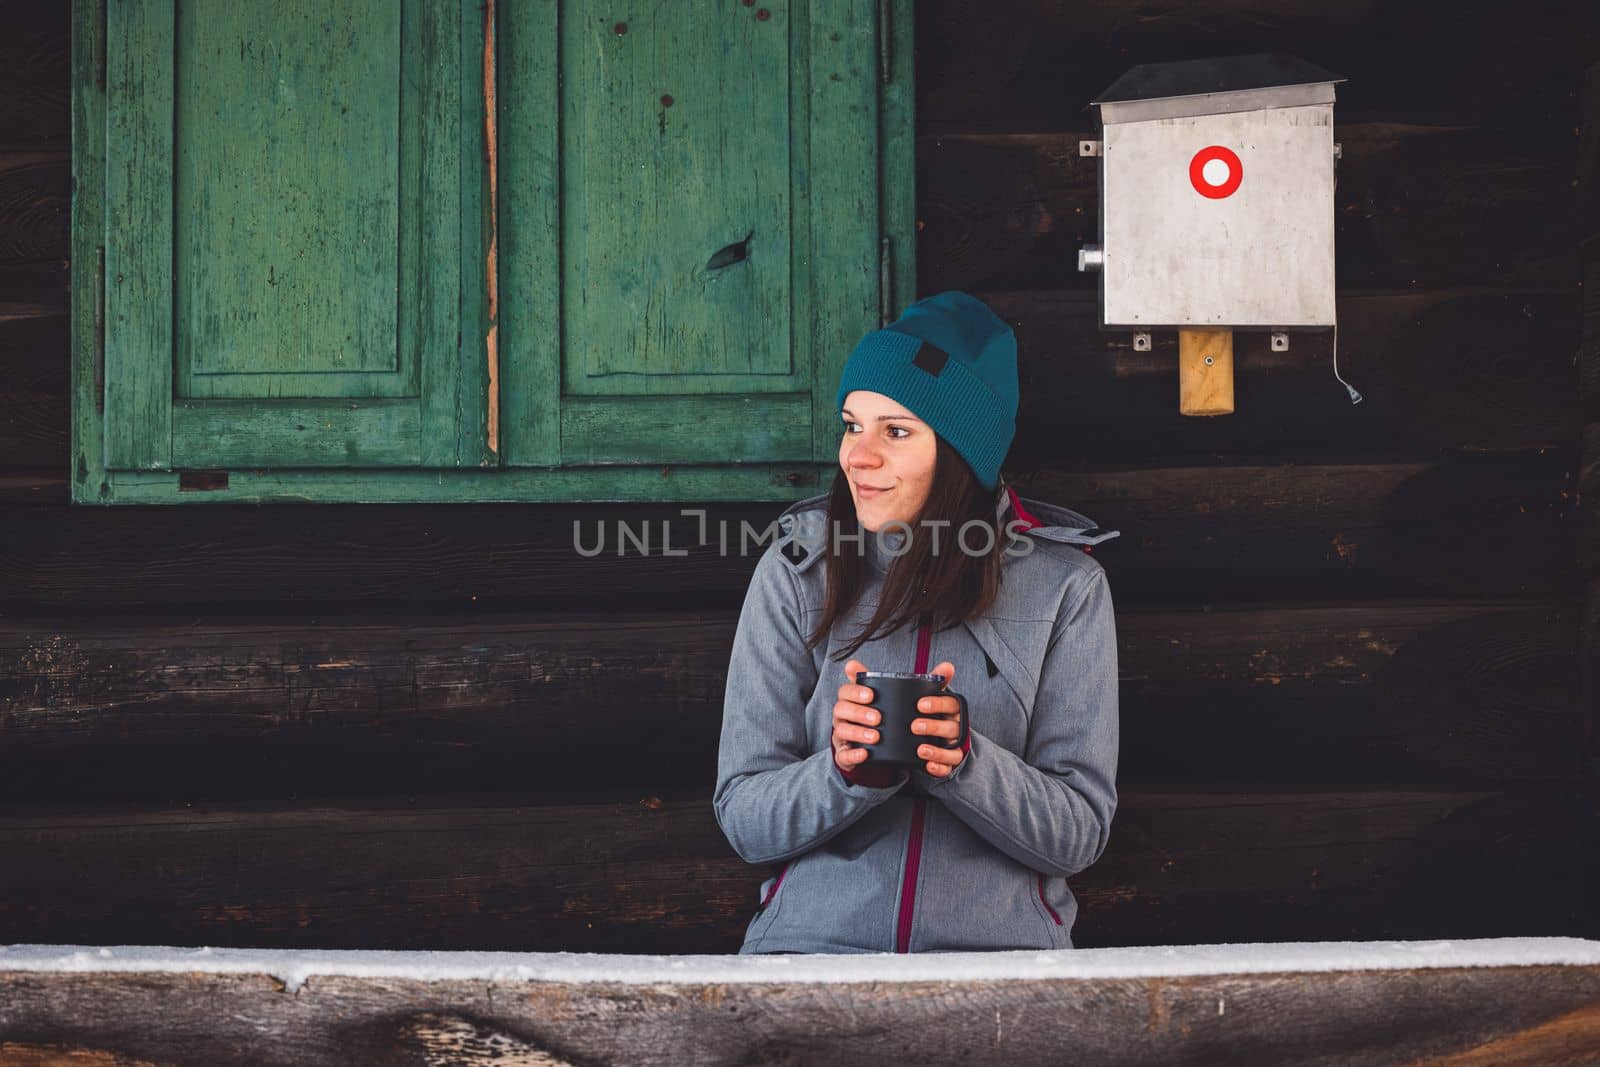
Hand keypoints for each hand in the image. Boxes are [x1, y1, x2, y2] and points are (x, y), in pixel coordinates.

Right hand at [832, 659, 882, 773]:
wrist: (864, 746)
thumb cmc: (868, 717)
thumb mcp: (869, 699)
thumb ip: (865, 680)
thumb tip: (851, 662)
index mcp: (847, 701)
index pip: (844, 692)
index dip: (856, 692)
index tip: (871, 695)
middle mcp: (840, 717)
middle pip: (841, 710)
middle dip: (859, 713)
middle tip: (878, 718)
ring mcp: (840, 736)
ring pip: (842, 731)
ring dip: (858, 733)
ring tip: (875, 737)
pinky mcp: (843, 754)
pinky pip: (844, 755)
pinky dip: (853, 755)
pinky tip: (864, 754)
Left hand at [914, 661, 966, 777]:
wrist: (938, 738)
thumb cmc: (934, 714)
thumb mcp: (934, 697)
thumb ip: (937, 682)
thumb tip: (948, 665)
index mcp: (953, 710)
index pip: (951, 704)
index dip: (938, 704)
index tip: (920, 704)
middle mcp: (956, 728)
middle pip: (951, 728)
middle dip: (934, 727)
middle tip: (915, 726)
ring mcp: (954, 747)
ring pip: (952, 750)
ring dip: (937, 751)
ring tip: (920, 749)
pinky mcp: (949, 763)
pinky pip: (948, 768)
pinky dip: (939, 768)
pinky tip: (928, 766)